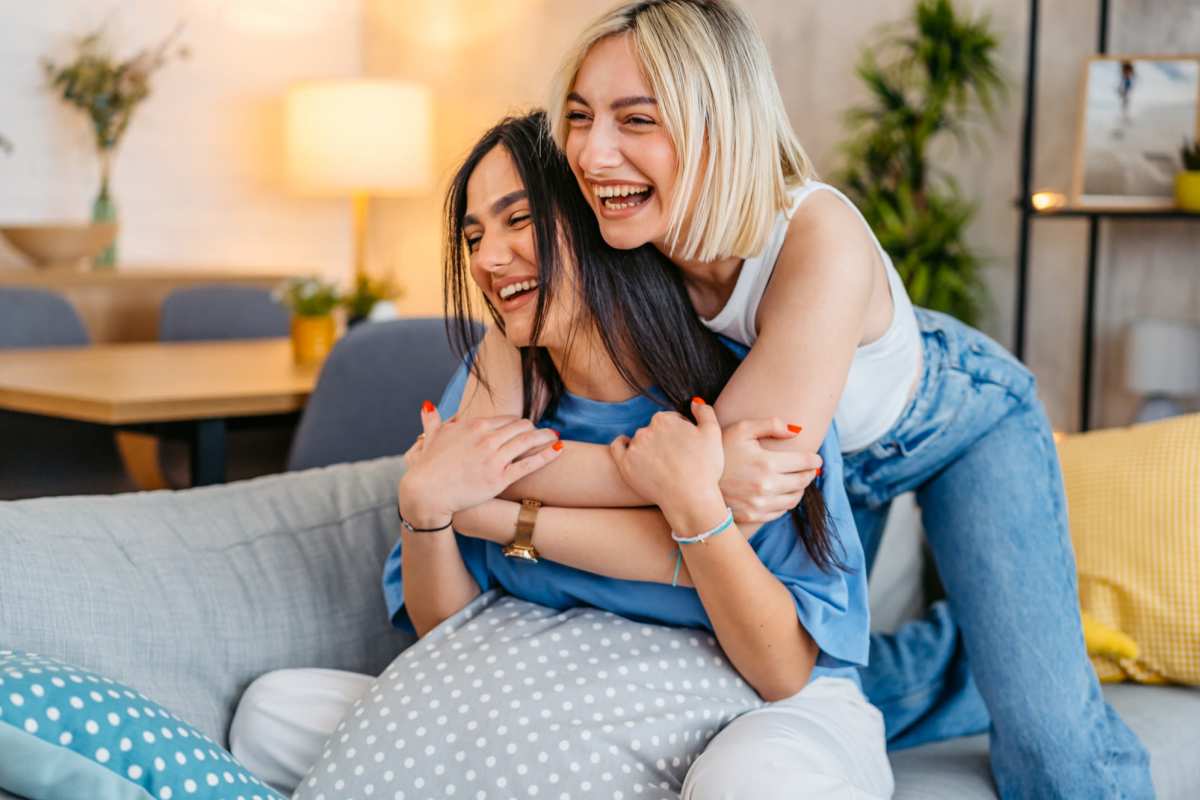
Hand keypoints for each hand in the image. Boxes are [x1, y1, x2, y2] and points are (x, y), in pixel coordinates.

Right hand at [397, 404, 560, 527]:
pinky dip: (547, 455)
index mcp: (474, 426)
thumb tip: (427, 404)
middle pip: (520, 427)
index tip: (524, 427)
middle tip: (541, 432)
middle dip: (533, 428)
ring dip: (544, 436)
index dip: (517, 423)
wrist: (426, 492)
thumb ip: (433, 420)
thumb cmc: (428, 466)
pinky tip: (559, 449)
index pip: (506, 418)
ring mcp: (494, 458)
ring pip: (528, 441)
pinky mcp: (500, 478)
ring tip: (554, 436)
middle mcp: (487, 438)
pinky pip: (529, 464)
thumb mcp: (430, 438)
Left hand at [609, 399, 724, 516]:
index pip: (669, 419)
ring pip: (639, 441)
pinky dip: (623, 445)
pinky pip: (617, 447)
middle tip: (675, 458)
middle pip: (654, 430)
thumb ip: (704, 411)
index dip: (679, 431)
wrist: (689, 499)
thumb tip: (694, 401)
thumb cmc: (704, 468)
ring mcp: (634, 448)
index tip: (685, 445)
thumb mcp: (713, 434)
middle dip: (663, 440)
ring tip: (661, 465)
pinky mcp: (625, 465)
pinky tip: (629, 449)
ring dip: (648, 447)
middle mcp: (646, 430)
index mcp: (664, 419)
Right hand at [720, 418, 821, 523]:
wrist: (695, 481)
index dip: (814, 460)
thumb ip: (770, 425)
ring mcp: (761, 503)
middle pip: (803, 481)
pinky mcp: (754, 515)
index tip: (816, 459)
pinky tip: (782, 493)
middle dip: (810, 473)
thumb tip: (795, 431)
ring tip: (798, 480)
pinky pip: (780, 511)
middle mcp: (767, 486)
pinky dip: (786, 502)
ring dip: (800, 489)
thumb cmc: (719, 451)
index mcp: (767, 463)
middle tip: (810, 468)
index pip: (804, 462)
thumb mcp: (741, 429)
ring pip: (794, 498)